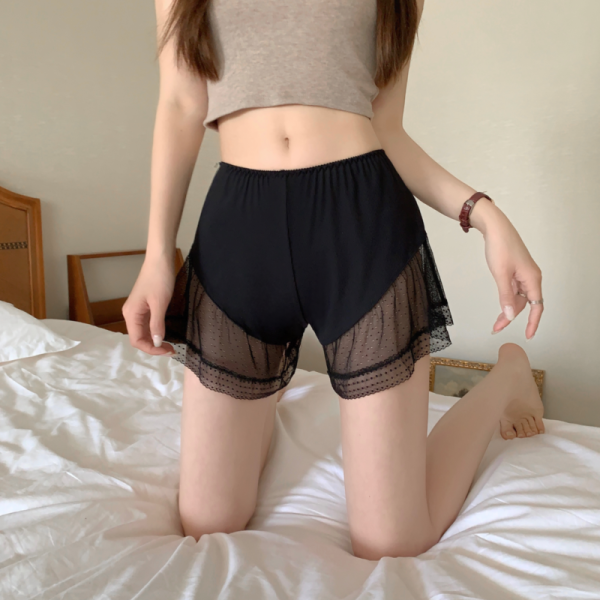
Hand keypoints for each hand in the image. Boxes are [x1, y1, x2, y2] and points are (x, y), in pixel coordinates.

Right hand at [122, 253, 176, 355]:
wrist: (160, 261)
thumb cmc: (159, 279)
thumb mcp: (159, 304)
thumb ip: (157, 324)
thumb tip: (156, 343)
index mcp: (131, 314)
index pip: (137, 340)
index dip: (151, 349)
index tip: (168, 351)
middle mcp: (131, 314)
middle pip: (139, 338)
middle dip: (154, 347)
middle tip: (172, 350)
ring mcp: (138, 311)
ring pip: (144, 332)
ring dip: (155, 341)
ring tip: (170, 345)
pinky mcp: (145, 307)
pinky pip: (148, 325)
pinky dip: (156, 332)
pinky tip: (165, 335)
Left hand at [475, 205, 543, 339]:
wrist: (495, 227)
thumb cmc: (500, 247)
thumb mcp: (501, 274)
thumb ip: (506, 297)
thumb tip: (510, 316)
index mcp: (532, 279)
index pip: (537, 306)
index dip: (533, 322)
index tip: (528, 336)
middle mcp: (531, 277)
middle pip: (525, 304)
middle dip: (512, 317)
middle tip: (496, 328)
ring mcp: (523, 274)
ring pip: (518, 297)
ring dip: (508, 309)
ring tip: (496, 322)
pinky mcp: (515, 270)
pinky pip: (514, 289)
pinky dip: (507, 298)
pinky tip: (500, 305)